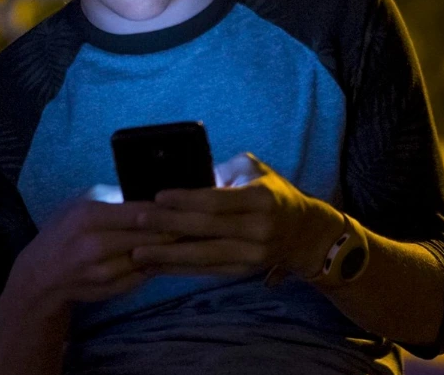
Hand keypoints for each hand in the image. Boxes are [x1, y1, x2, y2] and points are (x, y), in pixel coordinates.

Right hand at [12, 196, 180, 307]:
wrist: (41, 275)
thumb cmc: (65, 230)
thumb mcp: (82, 203)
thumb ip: (115, 197)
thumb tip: (152, 193)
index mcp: (90, 217)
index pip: (141, 212)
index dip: (167, 210)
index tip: (188, 205)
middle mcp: (96, 246)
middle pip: (151, 237)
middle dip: (176, 230)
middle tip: (199, 222)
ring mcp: (104, 272)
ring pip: (151, 257)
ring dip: (171, 249)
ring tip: (190, 237)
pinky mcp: (111, 290)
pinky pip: (145, 275)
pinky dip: (157, 265)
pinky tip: (169, 256)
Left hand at [131, 152, 344, 278]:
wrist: (304, 232)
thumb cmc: (273, 194)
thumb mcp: (255, 171)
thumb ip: (223, 171)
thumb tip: (185, 175)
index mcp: (262, 199)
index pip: (218, 200)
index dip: (187, 200)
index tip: (158, 196)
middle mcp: (259, 229)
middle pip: (208, 229)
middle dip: (169, 226)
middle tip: (138, 221)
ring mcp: (253, 254)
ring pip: (205, 256)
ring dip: (168, 255)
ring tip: (138, 253)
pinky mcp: (244, 271)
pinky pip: (208, 271)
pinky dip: (180, 269)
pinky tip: (157, 266)